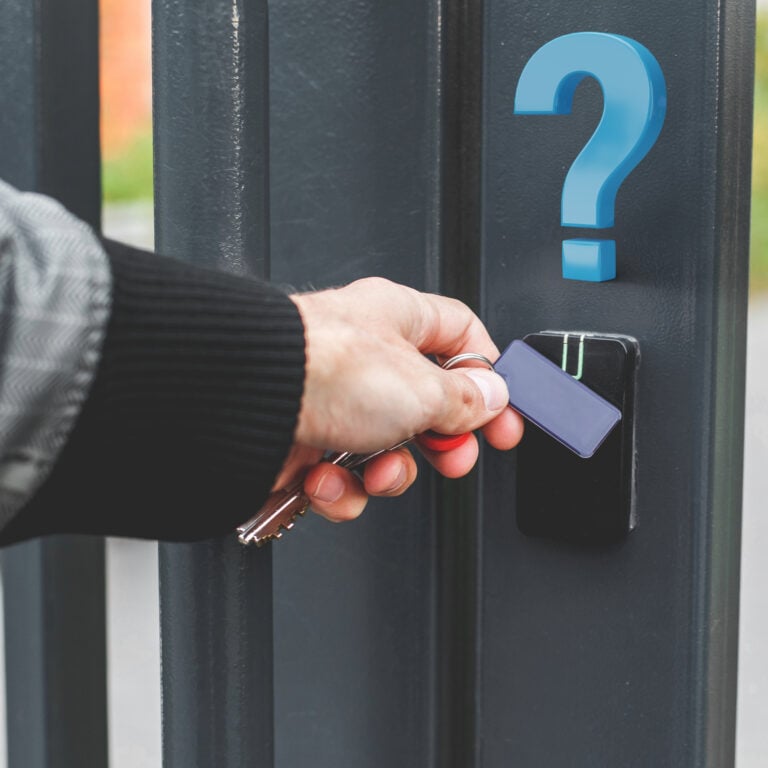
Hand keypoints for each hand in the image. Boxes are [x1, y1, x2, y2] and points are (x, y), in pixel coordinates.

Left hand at [273, 277, 523, 522]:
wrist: (245, 401)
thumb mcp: (420, 387)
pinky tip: (328, 480)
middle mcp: (364, 357)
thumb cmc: (322, 367)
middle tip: (453, 459)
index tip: (502, 418)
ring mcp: (332, 400)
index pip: (461, 339)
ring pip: (386, 450)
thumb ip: (464, 400)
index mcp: (397, 319)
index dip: (488, 380)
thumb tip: (490, 399)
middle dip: (440, 443)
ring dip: (387, 475)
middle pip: (426, 405)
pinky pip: (342, 477)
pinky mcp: (303, 441)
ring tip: (377, 472)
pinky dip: (339, 489)